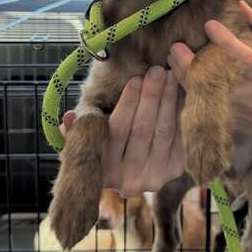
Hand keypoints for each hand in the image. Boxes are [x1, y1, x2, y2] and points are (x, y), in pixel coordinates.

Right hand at [61, 66, 183, 196]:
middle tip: (156, 71)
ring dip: (168, 100)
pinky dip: (182, 111)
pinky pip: (181, 136)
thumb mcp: (90, 142)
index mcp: (104, 172)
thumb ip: (81, 130)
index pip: (116, 132)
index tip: (136, 79)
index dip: (127, 104)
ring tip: (170, 75)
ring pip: (163, 131)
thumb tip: (68, 117)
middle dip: (151, 96)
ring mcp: (155, 177)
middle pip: (142, 130)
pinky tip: (183, 91)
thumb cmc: (110, 148)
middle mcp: (129, 180)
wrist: (141, 171)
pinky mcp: (177, 171)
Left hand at [167, 0, 251, 148]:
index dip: (222, 38)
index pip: (239, 53)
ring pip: (197, 85)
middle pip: (208, 71)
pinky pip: (197, 98)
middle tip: (176, 44)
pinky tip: (179, 73)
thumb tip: (242, 4)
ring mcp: (230, 103)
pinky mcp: (222, 114)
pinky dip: (185, 85)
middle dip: (187, 57)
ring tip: (174, 55)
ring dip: (181, 70)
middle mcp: (243, 87)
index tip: (208, 24)